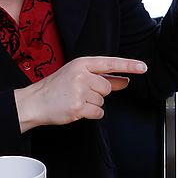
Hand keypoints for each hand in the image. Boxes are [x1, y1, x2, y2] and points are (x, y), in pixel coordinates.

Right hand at [14, 56, 146, 132]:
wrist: (34, 102)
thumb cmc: (56, 88)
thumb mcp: (78, 76)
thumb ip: (103, 78)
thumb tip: (125, 81)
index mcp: (81, 64)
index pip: (110, 63)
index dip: (129, 66)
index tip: (143, 68)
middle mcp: (81, 75)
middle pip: (107, 88)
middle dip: (98, 93)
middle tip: (79, 93)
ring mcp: (79, 91)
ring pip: (102, 101)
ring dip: (92, 105)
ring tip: (74, 101)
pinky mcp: (78, 107)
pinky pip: (98, 113)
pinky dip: (91, 114)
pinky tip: (77, 110)